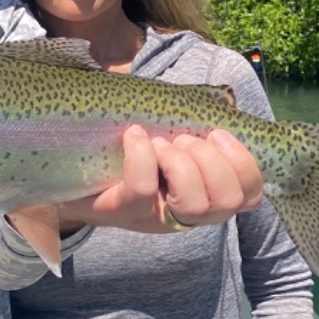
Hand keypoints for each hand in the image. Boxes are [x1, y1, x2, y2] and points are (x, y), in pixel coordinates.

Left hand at [58, 126, 263, 233]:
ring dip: (182, 163)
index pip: (249, 196)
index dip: (245, 164)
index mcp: (204, 194)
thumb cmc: (125, 152)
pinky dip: (142, 156)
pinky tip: (133, 137)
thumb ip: (192, 126)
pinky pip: (143, 189)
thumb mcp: (164, 139)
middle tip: (181, 139)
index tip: (218, 133)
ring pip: (196, 205)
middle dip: (212, 160)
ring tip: (160, 143)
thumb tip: (220, 100)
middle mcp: (185, 214)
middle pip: (229, 201)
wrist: (69, 177)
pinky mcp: (122, 213)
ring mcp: (154, 218)